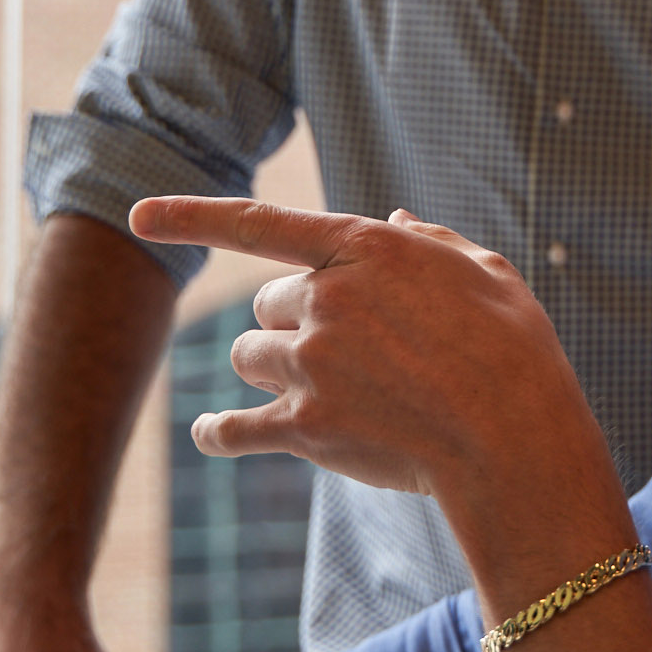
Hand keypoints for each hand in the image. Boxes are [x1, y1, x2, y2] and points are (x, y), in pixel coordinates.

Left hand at [125, 200, 612, 533]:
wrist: (514, 437)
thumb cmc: (512, 349)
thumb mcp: (483, 271)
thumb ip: (429, 242)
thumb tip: (397, 221)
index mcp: (362, 247)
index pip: (257, 221)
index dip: (189, 215)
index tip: (136, 215)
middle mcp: (324, 298)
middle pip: (269, 303)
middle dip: (297, 319)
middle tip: (355, 348)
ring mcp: (310, 364)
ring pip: (252, 357)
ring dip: (277, 368)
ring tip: (336, 389)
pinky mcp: (305, 427)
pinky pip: (236, 427)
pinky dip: (221, 432)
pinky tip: (208, 434)